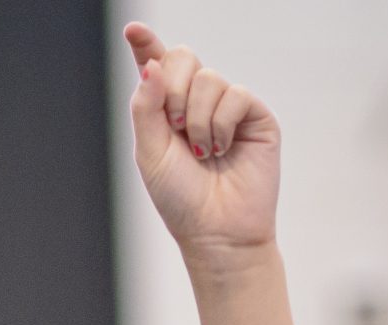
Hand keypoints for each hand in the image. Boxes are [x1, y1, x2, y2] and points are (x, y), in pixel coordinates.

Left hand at [123, 22, 279, 264]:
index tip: (133, 29)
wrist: (217, 231)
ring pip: (209, 78)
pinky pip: (235, 94)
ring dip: (197, 118)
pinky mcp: (254, 116)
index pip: (155, 66)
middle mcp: (197, 103)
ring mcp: (227, 107)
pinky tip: (220, 149)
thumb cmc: (181, 199)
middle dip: (173, 90)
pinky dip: (221, 123)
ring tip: (202, 152)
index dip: (146, 44)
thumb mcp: (150, 153)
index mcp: (166, 110)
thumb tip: (152, 64)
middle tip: (176, 127)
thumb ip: (146, 107)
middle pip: (183, 58)